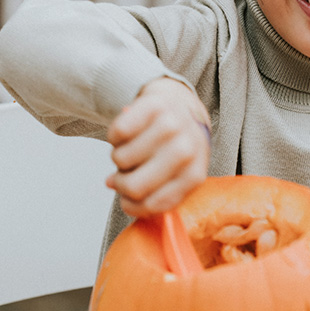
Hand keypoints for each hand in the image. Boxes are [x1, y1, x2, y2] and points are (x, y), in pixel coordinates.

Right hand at [106, 77, 210, 216]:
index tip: (127, 199)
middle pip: (133, 186)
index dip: (133, 207)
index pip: (154, 204)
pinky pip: (118, 132)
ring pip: (121, 159)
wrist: (181, 103)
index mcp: (194, 174)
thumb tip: (116, 190)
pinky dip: (115, 136)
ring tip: (131, 150)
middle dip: (121, 184)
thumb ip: (154, 193)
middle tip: (124, 173)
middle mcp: (186, 150)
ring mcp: (171, 125)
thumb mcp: (177, 174)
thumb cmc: (175, 145)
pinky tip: (129, 133)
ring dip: (119, 157)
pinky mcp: (154, 105)